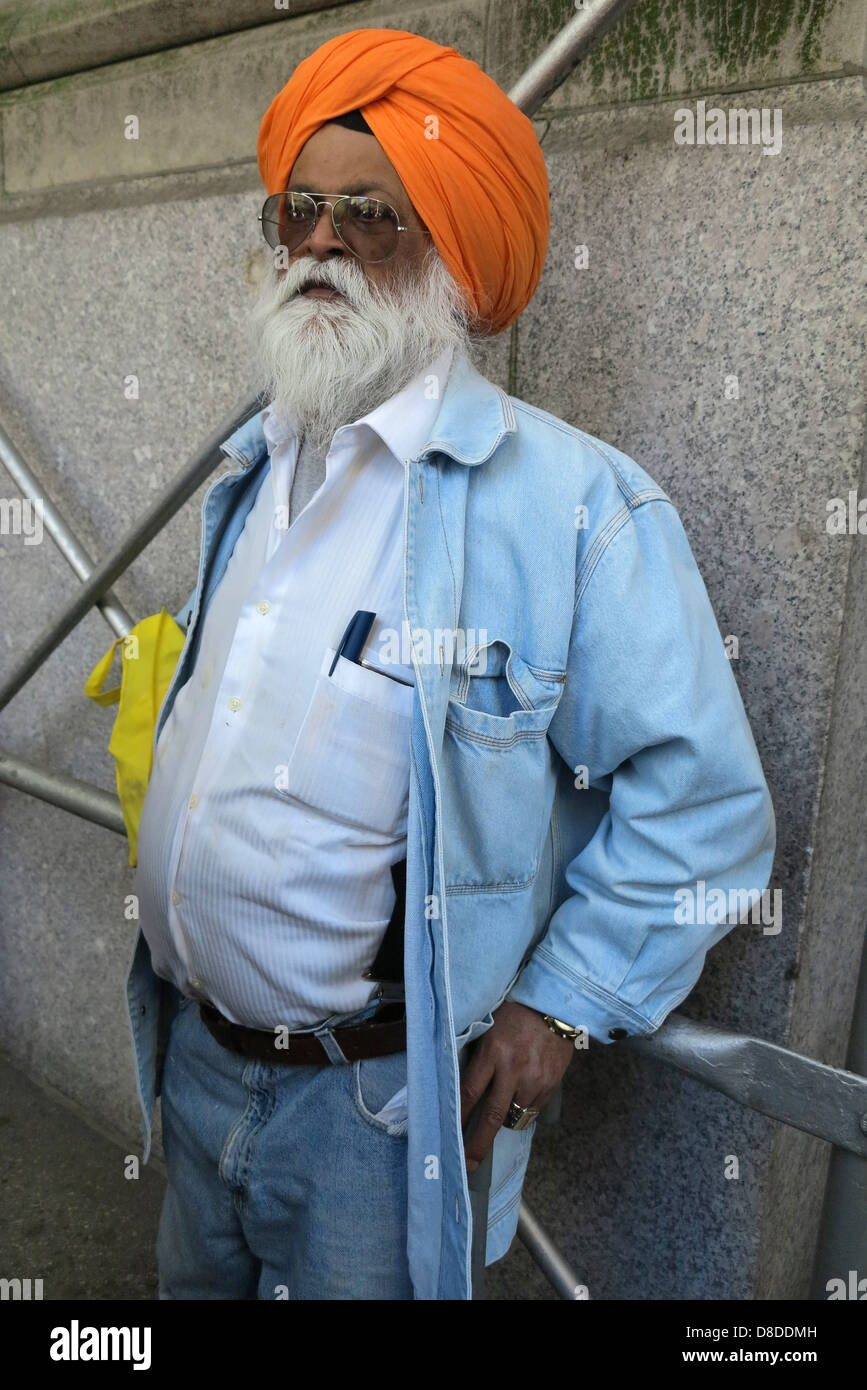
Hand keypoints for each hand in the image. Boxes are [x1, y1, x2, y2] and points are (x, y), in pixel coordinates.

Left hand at [459, 999, 573, 1172]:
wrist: (555, 1006)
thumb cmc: (515, 1014)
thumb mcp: (489, 1027)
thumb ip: (478, 1056)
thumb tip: (461, 1086)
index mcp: (493, 1052)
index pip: (469, 1093)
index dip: (457, 1118)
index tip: (449, 1139)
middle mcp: (513, 1069)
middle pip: (492, 1116)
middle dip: (478, 1144)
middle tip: (468, 1167)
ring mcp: (535, 1080)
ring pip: (515, 1116)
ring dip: (505, 1118)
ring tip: (501, 1109)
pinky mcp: (551, 1085)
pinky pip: (533, 1108)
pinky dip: (524, 1108)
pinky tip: (521, 1094)